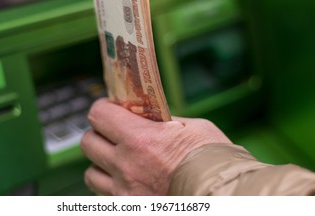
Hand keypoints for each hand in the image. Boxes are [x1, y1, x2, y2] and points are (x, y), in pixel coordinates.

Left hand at [80, 98, 231, 194]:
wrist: (226, 197)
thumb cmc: (214, 161)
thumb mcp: (192, 128)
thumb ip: (163, 121)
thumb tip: (149, 116)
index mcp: (140, 139)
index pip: (99, 115)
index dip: (103, 108)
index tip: (111, 108)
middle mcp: (126, 166)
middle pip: (88, 142)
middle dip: (99, 133)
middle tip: (114, 132)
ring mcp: (124, 192)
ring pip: (91, 173)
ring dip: (101, 163)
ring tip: (120, 160)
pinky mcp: (127, 208)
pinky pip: (104, 195)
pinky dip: (110, 186)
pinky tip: (128, 181)